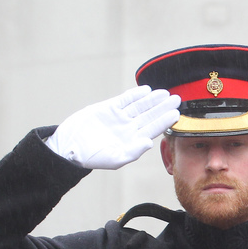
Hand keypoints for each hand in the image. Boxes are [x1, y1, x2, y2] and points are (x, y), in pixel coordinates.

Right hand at [45, 86, 180, 169]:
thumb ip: (133, 151)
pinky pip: (125, 100)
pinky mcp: (108, 108)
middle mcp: (129, 128)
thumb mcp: (114, 158)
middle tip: (177, 98)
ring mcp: (120, 117)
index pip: (153, 129)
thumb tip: (149, 143)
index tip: (176, 113)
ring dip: (152, 99)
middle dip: (163, 107)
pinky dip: (135, 95)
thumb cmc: (92, 157)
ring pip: (140, 106)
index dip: (164, 121)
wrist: (70, 147)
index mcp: (133, 140)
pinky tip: (146, 90)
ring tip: (164, 93)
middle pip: (150, 115)